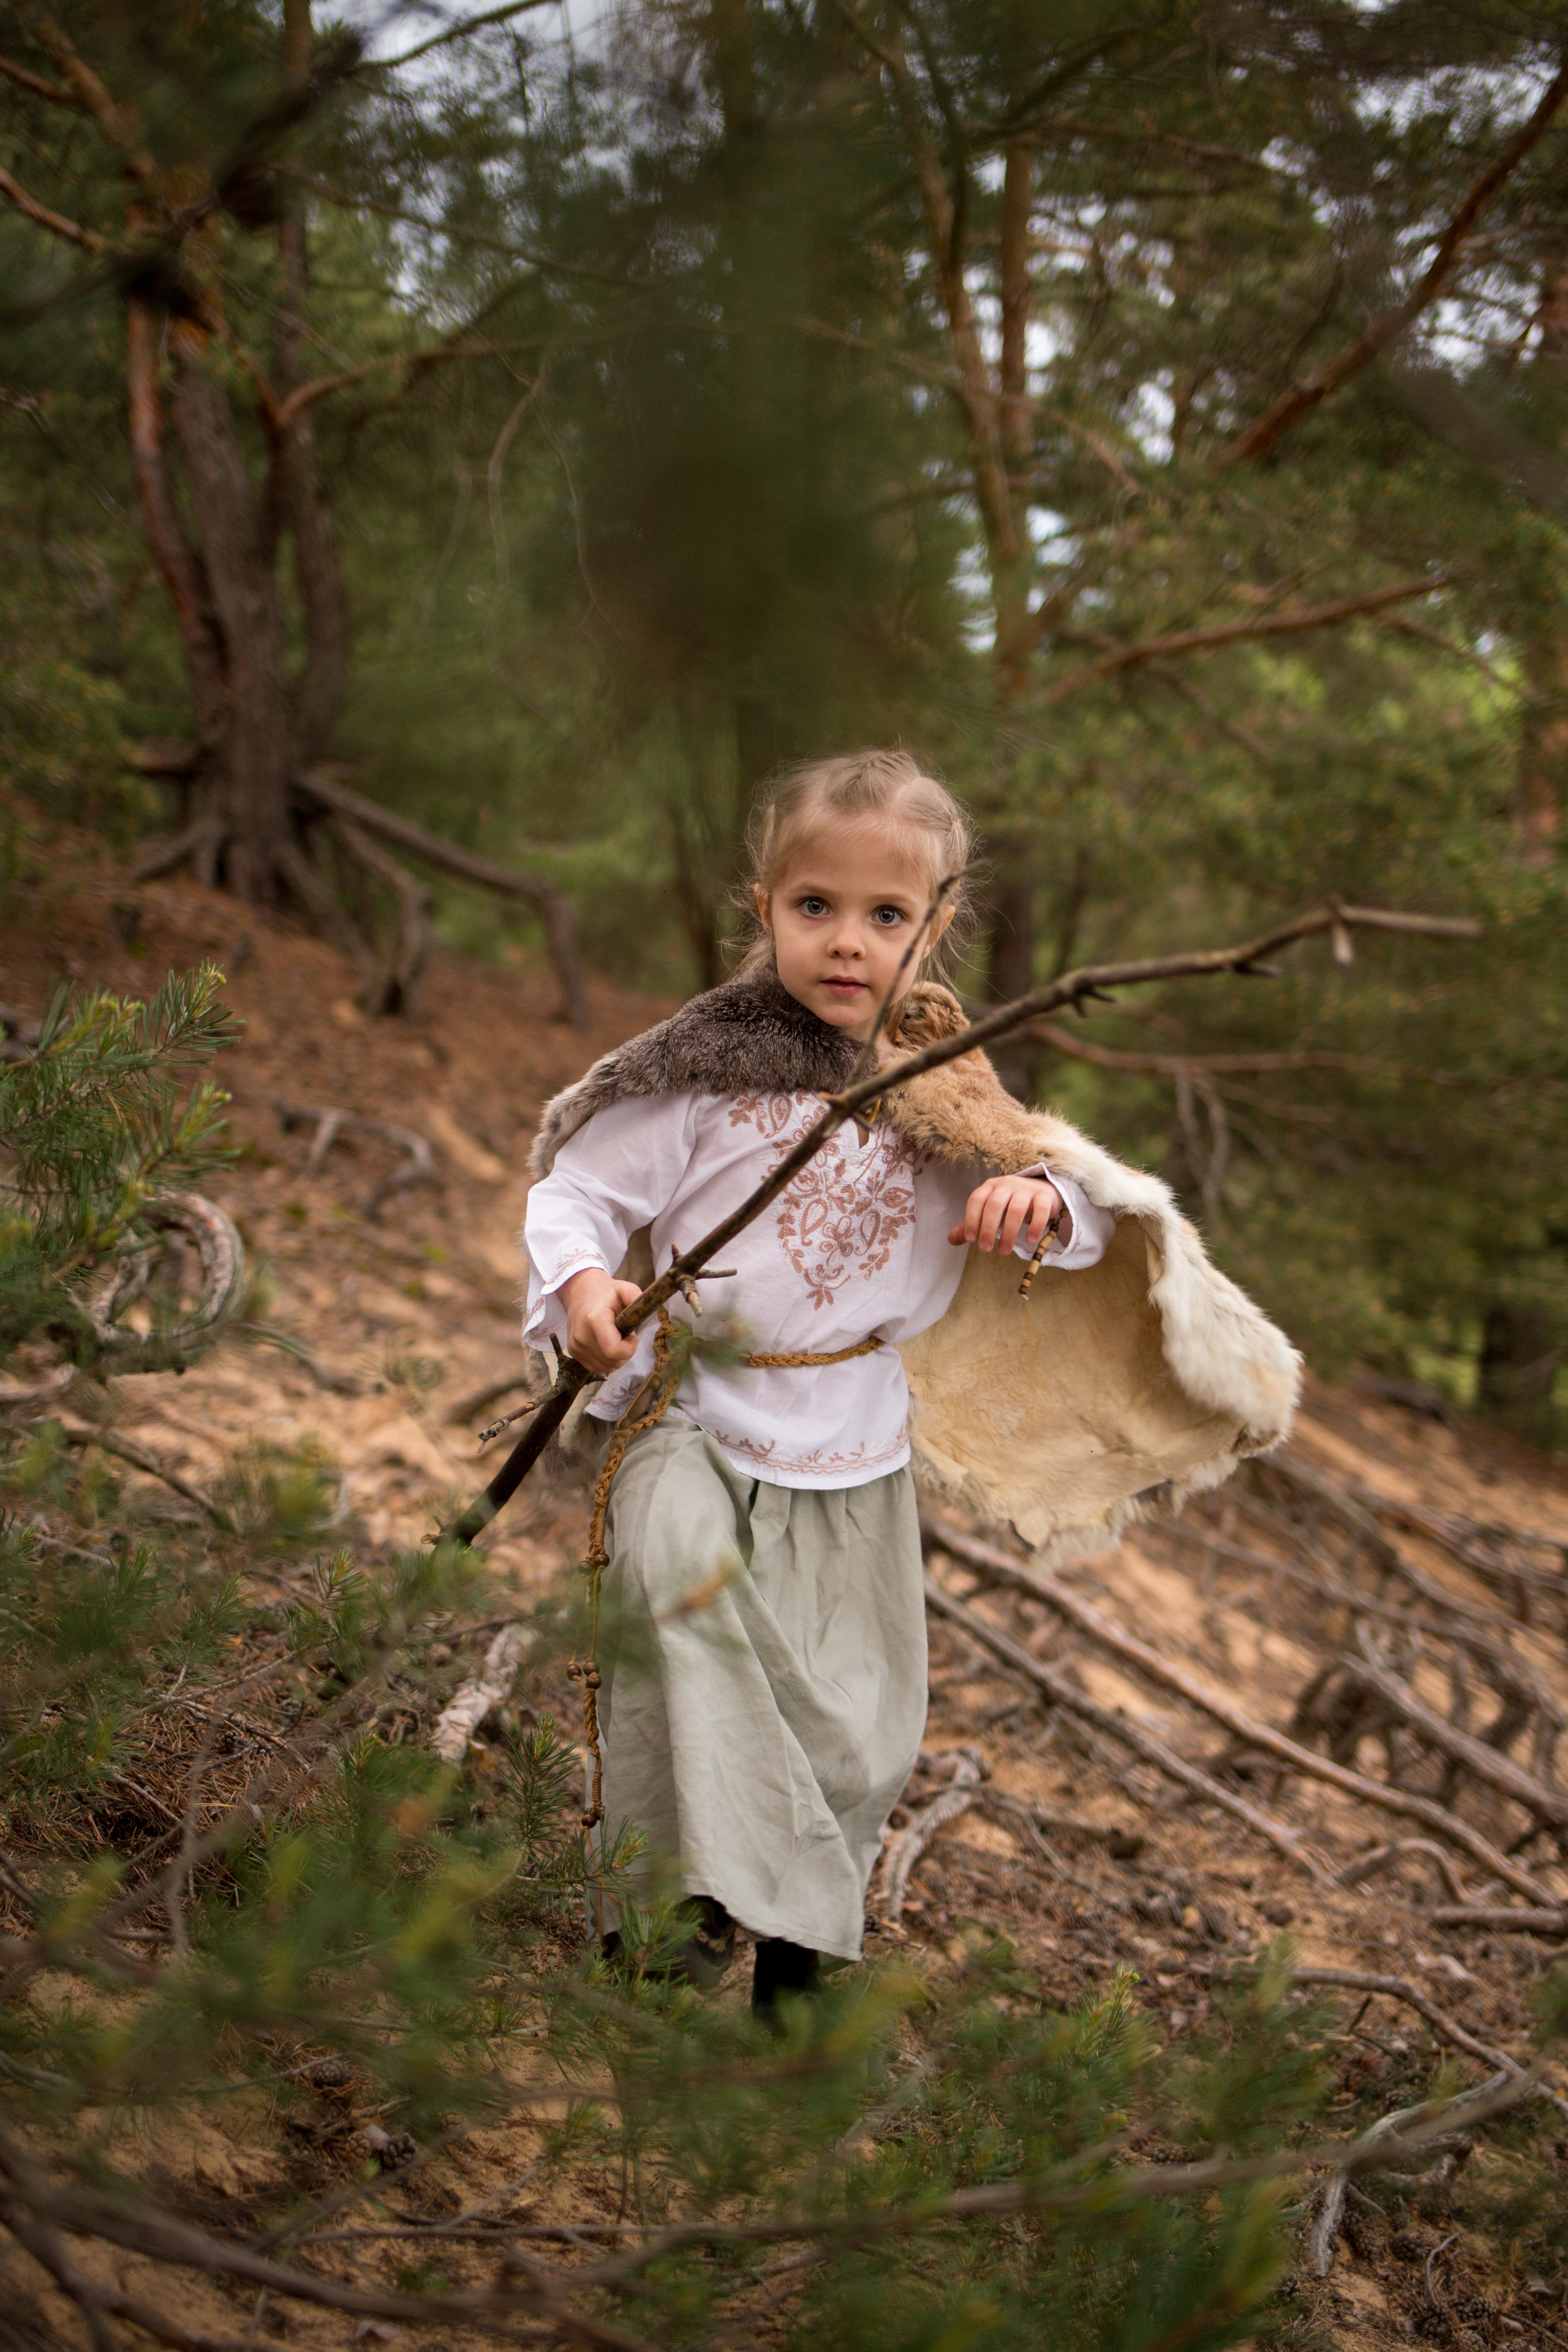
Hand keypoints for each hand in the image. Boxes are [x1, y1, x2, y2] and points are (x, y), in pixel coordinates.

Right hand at [560, 1268, 642, 1377]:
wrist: (580, 1294)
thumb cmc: (607, 1294)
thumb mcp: (624, 1289)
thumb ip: (635, 1295)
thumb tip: (644, 1305)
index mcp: (594, 1319)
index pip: (614, 1351)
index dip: (629, 1348)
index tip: (631, 1336)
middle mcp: (581, 1336)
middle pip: (612, 1362)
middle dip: (625, 1353)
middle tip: (623, 1335)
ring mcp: (575, 1346)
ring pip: (606, 1368)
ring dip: (616, 1358)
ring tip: (614, 1338)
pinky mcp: (573, 1352)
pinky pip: (596, 1368)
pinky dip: (606, 1361)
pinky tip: (605, 1344)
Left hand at [949, 1174, 1065, 1255]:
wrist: (1041, 1191)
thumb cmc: (1009, 1204)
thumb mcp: (989, 1211)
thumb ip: (972, 1224)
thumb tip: (951, 1240)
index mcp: (990, 1187)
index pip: (977, 1200)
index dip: (971, 1219)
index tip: (971, 1239)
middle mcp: (1006, 1184)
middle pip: (994, 1205)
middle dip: (988, 1228)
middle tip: (985, 1250)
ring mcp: (1026, 1189)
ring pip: (1016, 1209)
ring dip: (1009, 1232)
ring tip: (1004, 1251)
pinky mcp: (1044, 1196)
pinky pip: (1040, 1210)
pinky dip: (1035, 1226)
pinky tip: (1029, 1240)